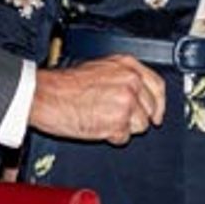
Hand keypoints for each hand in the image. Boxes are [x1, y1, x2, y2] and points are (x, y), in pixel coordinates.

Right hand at [28, 54, 165, 144]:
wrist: (45, 95)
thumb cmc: (65, 84)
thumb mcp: (101, 68)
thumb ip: (124, 77)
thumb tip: (140, 92)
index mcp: (128, 66)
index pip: (158, 86)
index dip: (158, 103)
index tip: (157, 113)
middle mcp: (131, 82)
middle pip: (151, 109)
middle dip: (137, 116)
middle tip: (117, 116)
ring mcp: (126, 102)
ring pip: (141, 125)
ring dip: (124, 127)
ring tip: (103, 119)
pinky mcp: (117, 122)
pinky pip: (124, 137)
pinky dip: (112, 136)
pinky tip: (98, 126)